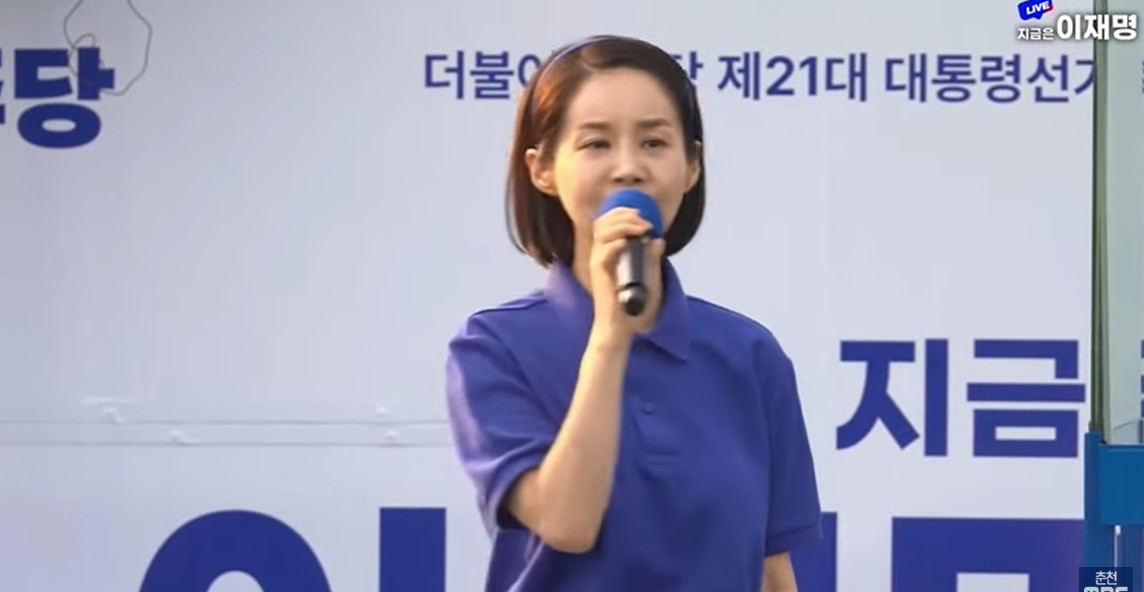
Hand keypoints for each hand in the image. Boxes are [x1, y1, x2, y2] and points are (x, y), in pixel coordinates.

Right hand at [587, 206, 666, 338]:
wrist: (620, 326)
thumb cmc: (630, 305)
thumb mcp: (648, 277)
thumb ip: (651, 258)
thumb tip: (658, 240)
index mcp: (608, 252)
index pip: (607, 222)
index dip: (622, 213)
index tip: (641, 215)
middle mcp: (600, 254)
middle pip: (603, 222)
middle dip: (625, 215)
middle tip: (644, 221)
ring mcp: (598, 262)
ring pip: (603, 232)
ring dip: (623, 225)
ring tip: (641, 229)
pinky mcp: (599, 273)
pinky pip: (604, 252)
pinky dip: (616, 243)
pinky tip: (629, 243)